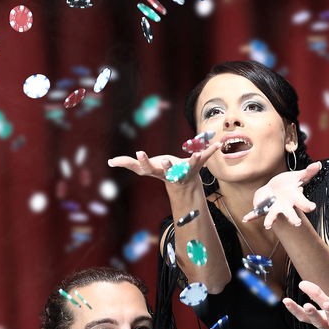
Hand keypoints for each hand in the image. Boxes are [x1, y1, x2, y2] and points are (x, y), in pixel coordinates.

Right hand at [107, 144, 221, 188]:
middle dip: (168, 166)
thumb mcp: (144, 168)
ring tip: (197, 153)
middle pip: (169, 171)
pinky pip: (206, 158)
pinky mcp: (197, 165)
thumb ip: (128, 164)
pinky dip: (211, 151)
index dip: (144, 161)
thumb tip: (110, 162)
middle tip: (167, 161)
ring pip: (189, 166)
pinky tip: (218, 144)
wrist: (183, 184)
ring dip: (193, 160)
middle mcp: (172, 173)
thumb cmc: (161, 171)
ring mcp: (185, 170)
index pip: (149, 168)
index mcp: (158, 172)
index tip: (139, 153)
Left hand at [242, 162, 320, 227]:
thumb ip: (308, 172)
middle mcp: (285, 207)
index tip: (312, 207)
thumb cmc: (288, 184)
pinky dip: (251, 216)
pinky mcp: (263, 208)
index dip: (307, 205)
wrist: (275, 189)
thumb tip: (318, 164)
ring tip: (267, 226)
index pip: (303, 202)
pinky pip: (256, 213)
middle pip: (290, 214)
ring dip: (270, 221)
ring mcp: (274, 209)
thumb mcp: (298, 176)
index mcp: (294, 199)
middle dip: (293, 218)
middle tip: (297, 223)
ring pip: (272, 216)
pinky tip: (246, 219)